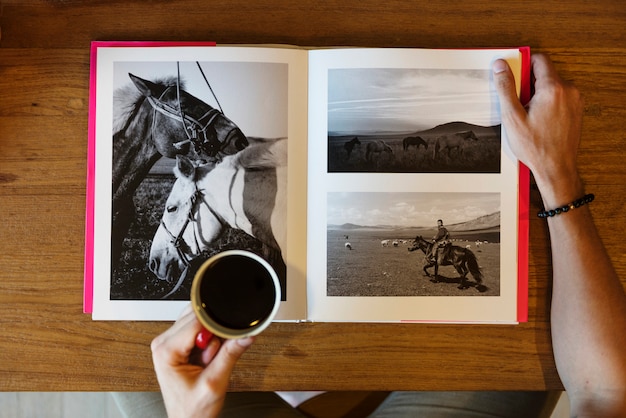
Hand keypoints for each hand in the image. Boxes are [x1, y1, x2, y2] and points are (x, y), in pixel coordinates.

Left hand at [151, 305, 254, 417]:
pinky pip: (197, 329)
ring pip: (198, 321)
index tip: (227, 337)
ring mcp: (169, 343)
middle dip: (212, 335)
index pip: (196, 319)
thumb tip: (246, 335)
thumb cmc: (192, 410)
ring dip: (210, 337)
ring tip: (208, 360)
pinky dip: (207, 340)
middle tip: (213, 357)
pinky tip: (205, 357)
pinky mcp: (176, 344)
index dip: (215, 327)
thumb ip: (231, 355)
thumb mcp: (215, 382)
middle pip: (197, 317)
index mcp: (166, 351)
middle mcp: (163, 343)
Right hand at [492, 54, 584, 207]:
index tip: (511, 72)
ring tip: (527, 114)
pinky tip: (537, 119)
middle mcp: (568, 91)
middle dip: (527, 83)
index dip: (522, 63)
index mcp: (553, 89)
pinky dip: (546, 102)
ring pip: (551, 85)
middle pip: (544, 73)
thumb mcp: (512, 117)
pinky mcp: (576, 109)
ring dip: (537, 94)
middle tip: (517, 101)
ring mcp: (575, 100)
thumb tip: (500, 66)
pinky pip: (559, 96)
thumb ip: (506, 88)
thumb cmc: (536, 147)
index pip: (538, 59)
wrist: (556, 168)